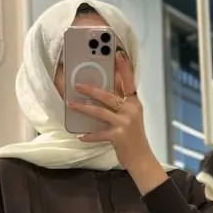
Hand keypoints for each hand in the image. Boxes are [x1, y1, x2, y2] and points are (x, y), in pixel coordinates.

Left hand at [70, 51, 160, 180]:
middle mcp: (131, 110)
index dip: (123, 67)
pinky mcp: (119, 136)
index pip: (129, 81)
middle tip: (77, 85)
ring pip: (100, 111)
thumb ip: (121, 103)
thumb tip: (104, 91)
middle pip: (108, 95)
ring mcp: (125, 123)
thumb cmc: (133, 137)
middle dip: (91, 89)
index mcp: (134, 102)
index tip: (117, 54)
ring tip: (71, 104)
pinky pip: (99, 133)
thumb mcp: (130, 116)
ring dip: (84, 108)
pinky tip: (80, 135)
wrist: (141, 158)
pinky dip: (89, 135)